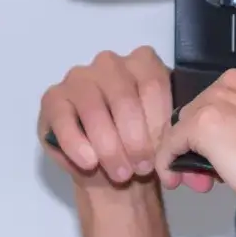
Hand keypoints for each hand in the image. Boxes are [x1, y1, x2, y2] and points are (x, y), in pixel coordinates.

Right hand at [39, 48, 209, 190]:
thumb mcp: (163, 140)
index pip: (154, 86)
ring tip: (120, 173)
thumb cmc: (140, 149)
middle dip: (134, 139)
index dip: (158, 124)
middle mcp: (110, 63)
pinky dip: (77, 144)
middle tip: (141, 169)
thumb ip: (173, 138)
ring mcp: (79, 77)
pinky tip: (89, 163)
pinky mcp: (53, 98)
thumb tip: (182, 153)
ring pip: (95, 109)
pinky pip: (64, 119)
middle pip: (125, 98)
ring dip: (108, 146)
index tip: (163, 154)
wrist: (112, 171)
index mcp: (143, 63)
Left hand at [157, 65, 235, 236]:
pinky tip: (177, 180)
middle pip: (200, 111)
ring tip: (200, 181)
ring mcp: (219, 101)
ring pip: (183, 127)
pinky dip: (167, 163)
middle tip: (210, 174)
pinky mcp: (203, 126)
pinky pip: (170, 144)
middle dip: (202, 143)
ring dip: (187, 154)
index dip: (222, 127)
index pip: (223, 98)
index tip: (228, 151)